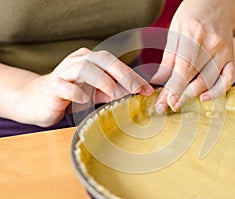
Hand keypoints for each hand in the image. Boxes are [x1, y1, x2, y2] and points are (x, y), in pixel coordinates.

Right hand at [24, 48, 153, 126]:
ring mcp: (64, 72)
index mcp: (90, 60)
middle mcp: (78, 61)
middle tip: (136, 89)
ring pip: (84, 68)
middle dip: (121, 73)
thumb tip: (133, 94)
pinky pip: (64, 86)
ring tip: (115, 93)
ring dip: (102, 80)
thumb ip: (110, 92)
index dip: (132, 75)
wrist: (37, 100)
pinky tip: (85, 100)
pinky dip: (76, 91)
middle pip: (102, 60)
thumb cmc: (70, 95)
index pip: (114, 63)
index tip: (147, 90)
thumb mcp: (94, 93)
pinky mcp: (52, 86)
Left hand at [151, 0, 234, 113]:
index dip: (176, 87)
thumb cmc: (191, 17)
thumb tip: (157, 81)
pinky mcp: (232, 58)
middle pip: (197, 76)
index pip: (184, 67)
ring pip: (211, 80)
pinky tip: (204, 97)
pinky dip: (218, 91)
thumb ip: (168, 59)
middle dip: (181, 95)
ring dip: (194, 95)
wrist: (217, 5)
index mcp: (194, 34)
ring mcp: (225, 52)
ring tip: (179, 103)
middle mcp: (212, 44)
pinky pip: (229, 79)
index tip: (166, 102)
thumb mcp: (174, 32)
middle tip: (167, 106)